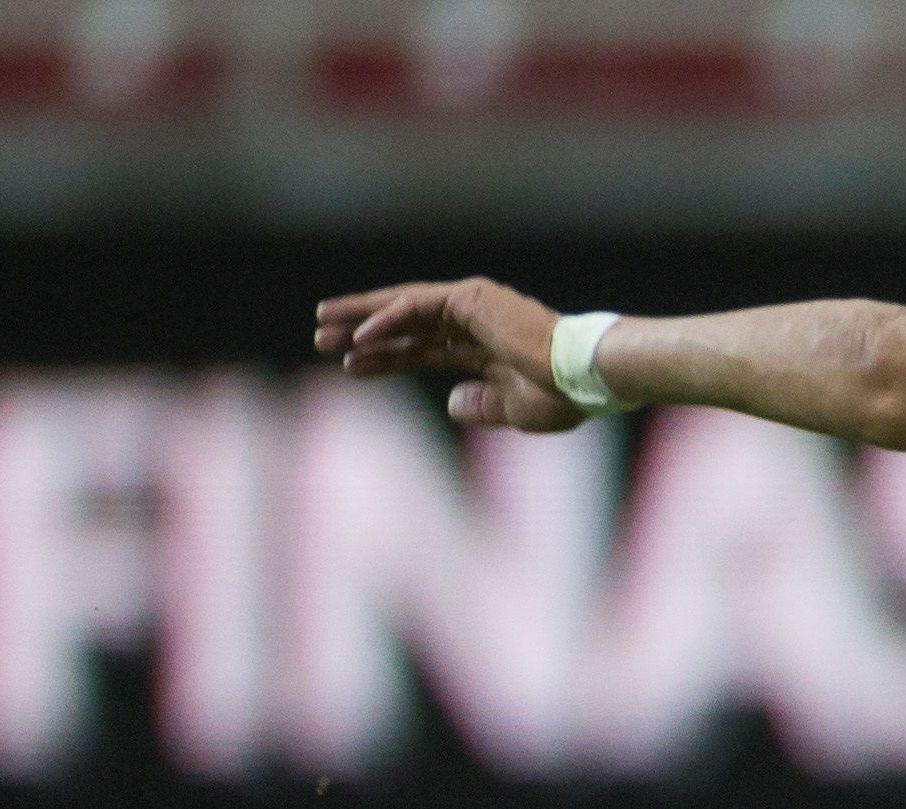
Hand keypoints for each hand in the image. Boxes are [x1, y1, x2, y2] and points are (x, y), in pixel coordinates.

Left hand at [313, 278, 585, 431]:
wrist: (585, 376)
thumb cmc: (562, 396)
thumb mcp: (515, 410)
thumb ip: (482, 406)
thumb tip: (451, 403)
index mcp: (482, 347)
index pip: (421, 348)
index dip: (385, 357)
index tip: (349, 366)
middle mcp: (472, 320)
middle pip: (403, 323)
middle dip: (360, 330)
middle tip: (320, 335)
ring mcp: (470, 305)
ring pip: (401, 309)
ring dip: (359, 318)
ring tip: (322, 326)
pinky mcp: (469, 300)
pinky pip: (415, 311)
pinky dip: (385, 323)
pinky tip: (357, 340)